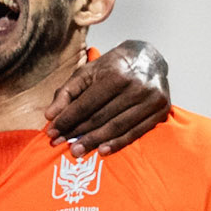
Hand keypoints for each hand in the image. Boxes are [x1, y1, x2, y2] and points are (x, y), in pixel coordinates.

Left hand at [45, 40, 169, 155]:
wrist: (149, 58)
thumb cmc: (114, 67)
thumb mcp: (88, 72)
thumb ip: (67, 92)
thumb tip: (50, 116)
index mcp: (117, 74)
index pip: (87, 103)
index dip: (68, 120)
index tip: (52, 132)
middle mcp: (136, 86)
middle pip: (101, 117)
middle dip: (78, 133)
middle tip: (60, 145)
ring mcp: (151, 100)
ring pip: (117, 127)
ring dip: (94, 142)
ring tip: (76, 151)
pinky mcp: (160, 111)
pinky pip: (135, 133)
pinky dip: (117, 144)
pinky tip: (101, 151)